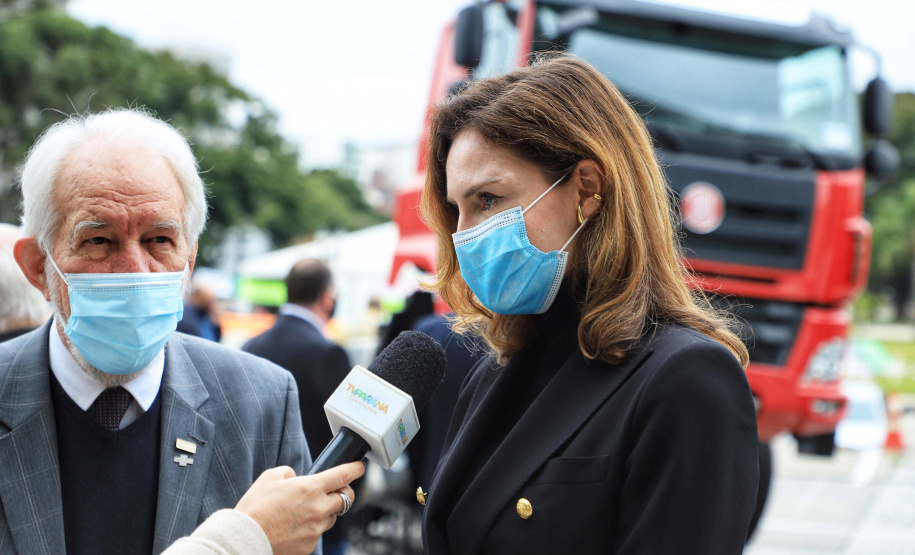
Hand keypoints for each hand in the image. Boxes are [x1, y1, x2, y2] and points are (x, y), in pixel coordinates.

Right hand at [235, 462, 364, 554]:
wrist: (245, 539)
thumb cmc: (255, 508)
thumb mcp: (269, 477)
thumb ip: (289, 472)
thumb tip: (296, 477)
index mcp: (310, 488)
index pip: (343, 475)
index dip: (355, 469)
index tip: (359, 467)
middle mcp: (318, 508)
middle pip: (346, 498)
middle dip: (344, 492)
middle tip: (336, 490)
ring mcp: (316, 529)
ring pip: (332, 517)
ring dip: (326, 511)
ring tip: (305, 511)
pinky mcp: (310, 545)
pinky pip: (318, 533)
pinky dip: (312, 527)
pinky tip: (295, 526)